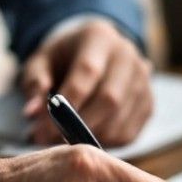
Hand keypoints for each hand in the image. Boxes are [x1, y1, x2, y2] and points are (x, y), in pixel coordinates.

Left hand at [20, 20, 153, 146]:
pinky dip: (105, 143)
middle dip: (79, 125)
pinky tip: (85, 138)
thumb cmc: (63, 59)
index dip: (67, 104)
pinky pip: (129, 133)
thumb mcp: (41, 62)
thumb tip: (32, 114)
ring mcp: (143, 81)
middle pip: (110, 99)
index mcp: (100, 37)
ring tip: (64, 140)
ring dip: (90, 138)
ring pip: (120, 120)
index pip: (88, 72)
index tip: (42, 129)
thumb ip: (34, 84)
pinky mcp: (148, 104)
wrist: (94, 53)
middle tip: (51, 141)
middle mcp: (128, 56)